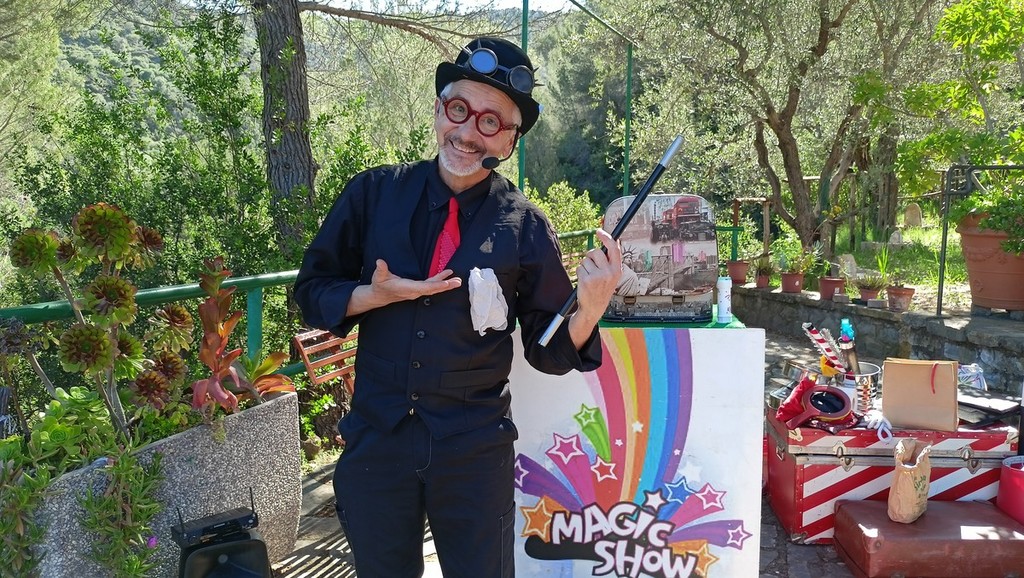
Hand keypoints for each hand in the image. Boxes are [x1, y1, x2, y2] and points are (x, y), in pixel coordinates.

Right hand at [347, 259, 460, 315]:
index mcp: (407, 288)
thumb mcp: (378, 277)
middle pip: (433, 289)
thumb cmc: (380, 285)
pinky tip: (448, 277)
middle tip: (457, 282)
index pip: (423, 287)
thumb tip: (380, 262)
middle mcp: (414, 291)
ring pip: (434, 288)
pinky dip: (440, 281)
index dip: (435, 285)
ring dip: (446, 284)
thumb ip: (381, 270)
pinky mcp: (418, 289)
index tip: (446, 283)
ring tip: (458, 281)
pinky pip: (431, 286)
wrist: (379, 296)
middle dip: (446, 286)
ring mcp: (417, 291)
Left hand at [567, 229, 621, 347]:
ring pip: (585, 260)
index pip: (614, 248)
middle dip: (590, 256)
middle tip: (591, 266)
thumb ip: (610, 261)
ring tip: (589, 278)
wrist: (594, 308)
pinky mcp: (587, 280)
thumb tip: (608, 242)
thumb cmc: (601, 290)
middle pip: (595, 252)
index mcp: (617, 270)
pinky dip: (580, 273)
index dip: (606, 237)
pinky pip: (579, 268)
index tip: (599, 231)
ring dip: (585, 267)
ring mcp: (598, 276)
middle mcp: (609, 273)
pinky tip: (584, 282)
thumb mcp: (611, 276)